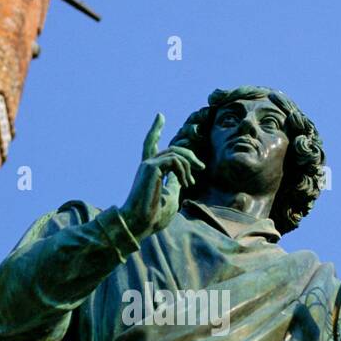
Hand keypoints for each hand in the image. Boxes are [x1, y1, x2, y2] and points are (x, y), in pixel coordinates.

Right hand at [119, 114, 204, 241]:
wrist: (140, 224)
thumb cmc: (154, 217)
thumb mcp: (171, 198)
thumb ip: (175, 184)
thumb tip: (181, 176)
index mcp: (150, 173)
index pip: (151, 146)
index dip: (156, 131)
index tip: (160, 116)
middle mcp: (147, 166)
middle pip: (169, 148)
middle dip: (188, 154)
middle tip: (200, 167)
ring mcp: (147, 166)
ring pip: (174, 153)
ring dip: (188, 165)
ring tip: (191, 182)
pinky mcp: (150, 168)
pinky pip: (173, 159)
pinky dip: (183, 169)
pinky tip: (185, 182)